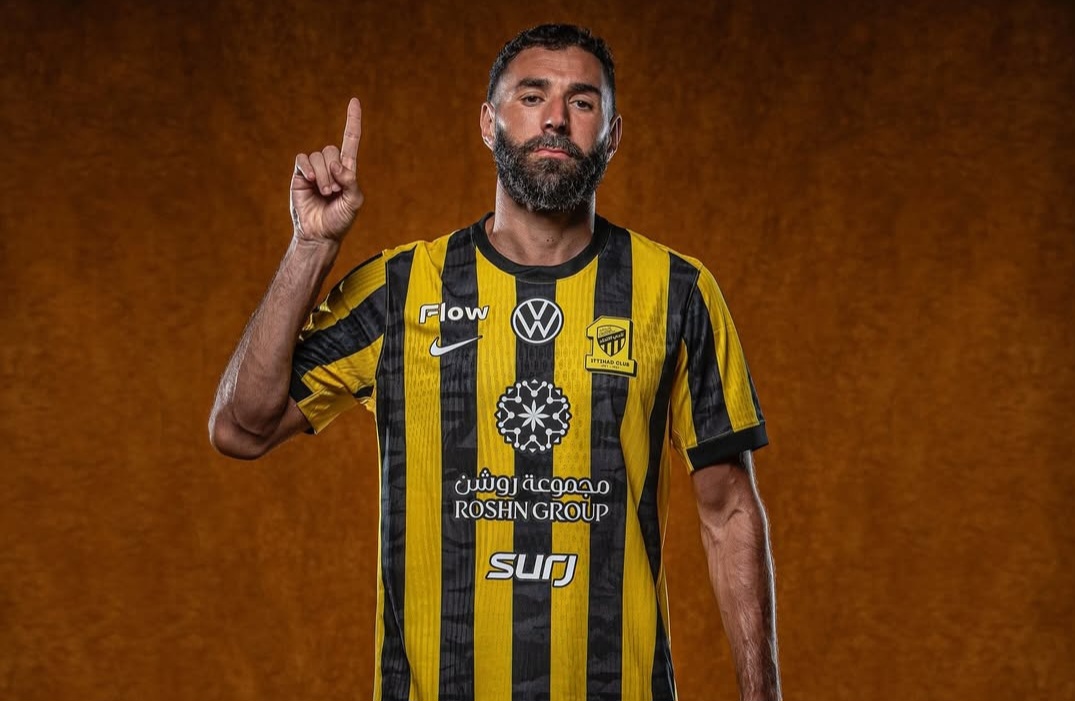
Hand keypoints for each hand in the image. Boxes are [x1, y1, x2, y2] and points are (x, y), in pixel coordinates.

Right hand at [290, 98, 364, 242]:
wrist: (319, 234)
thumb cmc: (340, 220)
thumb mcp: (354, 202)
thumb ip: (351, 181)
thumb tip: (338, 166)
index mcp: (347, 170)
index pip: (351, 140)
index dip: (352, 121)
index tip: (354, 101)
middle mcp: (330, 166)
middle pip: (332, 150)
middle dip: (333, 171)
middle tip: (333, 191)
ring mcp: (314, 170)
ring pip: (318, 156)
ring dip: (321, 175)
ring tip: (324, 193)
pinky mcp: (299, 175)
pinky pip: (302, 160)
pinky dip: (307, 168)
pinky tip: (309, 181)